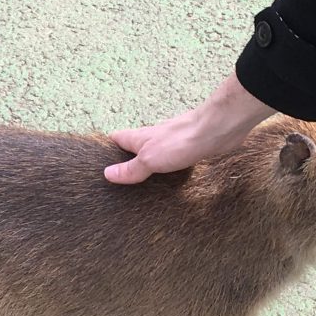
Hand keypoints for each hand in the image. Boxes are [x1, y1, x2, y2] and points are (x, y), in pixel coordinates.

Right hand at [104, 73, 274, 183]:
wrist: (216, 130)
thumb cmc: (181, 141)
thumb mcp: (149, 159)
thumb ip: (131, 168)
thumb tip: (108, 174)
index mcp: (139, 137)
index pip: (116, 139)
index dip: (106, 149)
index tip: (100, 165)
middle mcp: (153, 137)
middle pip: (134, 146)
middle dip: (127, 159)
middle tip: (121, 181)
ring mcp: (171, 141)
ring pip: (154, 152)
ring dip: (148, 164)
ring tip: (143, 185)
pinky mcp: (188, 147)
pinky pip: (172, 157)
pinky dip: (168, 167)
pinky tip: (170, 179)